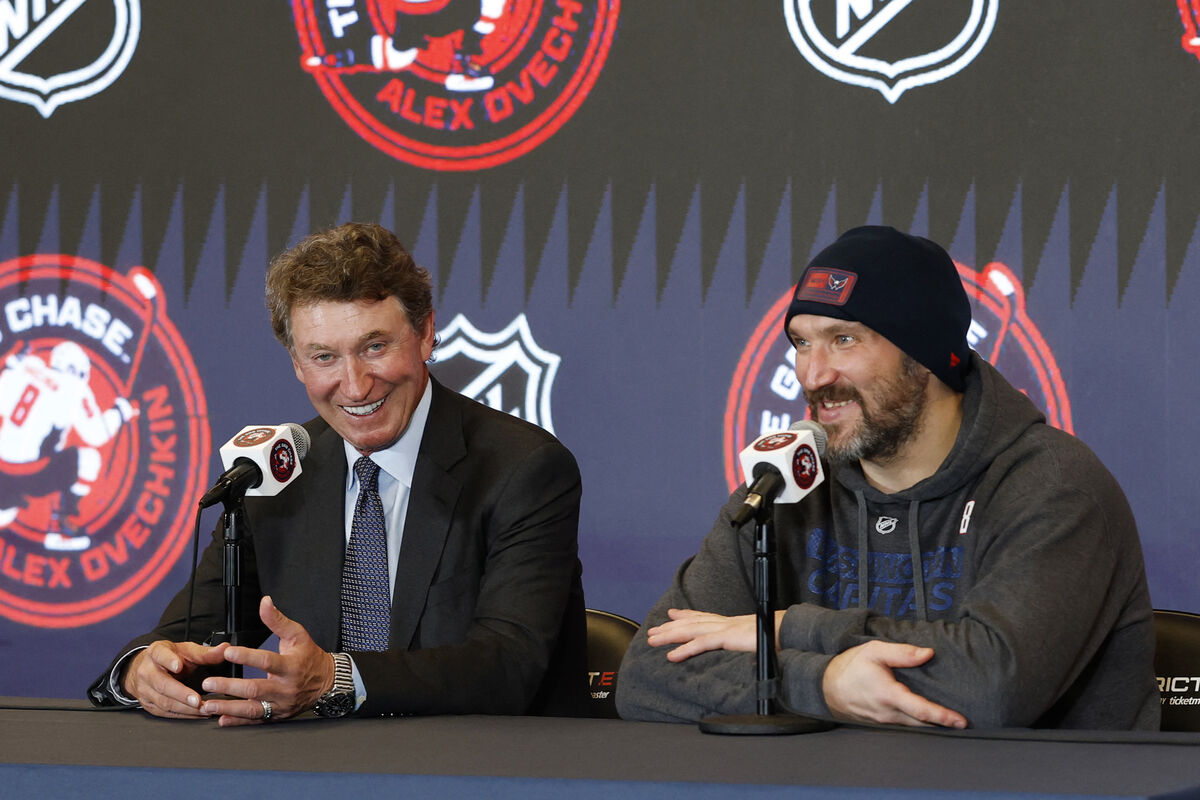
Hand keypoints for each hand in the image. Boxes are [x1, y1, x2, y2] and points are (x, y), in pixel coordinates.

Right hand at [122, 640, 229, 718]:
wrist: (146, 668)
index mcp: (156, 652)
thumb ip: (205, 652)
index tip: (179, 666)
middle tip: (198, 700)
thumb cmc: (169, 657)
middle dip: (181, 694)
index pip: (160, 655)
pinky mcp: (148, 704)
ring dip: (185, 708)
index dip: (169, 661)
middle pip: (162, 684)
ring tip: (203, 709)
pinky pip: (165, 712)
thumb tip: (225, 649)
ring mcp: (144, 689)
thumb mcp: (186, 650)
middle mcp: (147, 671)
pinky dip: (183, 715)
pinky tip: (196, 714)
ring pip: (163, 702)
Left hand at [199, 596, 335, 726]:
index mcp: (291, 666)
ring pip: (253, 709)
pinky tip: (222, 719)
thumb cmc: (310, 657)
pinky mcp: (277, 715)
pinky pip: (256, 720)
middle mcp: (285, 688)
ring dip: (229, 708)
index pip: (267, 661)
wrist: (327, 683)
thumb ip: (277, 620)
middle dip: (229, 686)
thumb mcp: (297, 634)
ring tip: (209, 705)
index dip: (247, 656)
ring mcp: (281, 704)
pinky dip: (238, 721)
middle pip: (255, 688)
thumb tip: (265, 602)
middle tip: (208, 682)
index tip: (228, 652)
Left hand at [645, 608, 784, 661]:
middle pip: (691, 623)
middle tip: (652, 630)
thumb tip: (745, 647)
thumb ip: (746, 642)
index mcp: (732, 623)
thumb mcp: (758, 638)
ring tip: (653, 640)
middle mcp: (725, 623)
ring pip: (690, 631)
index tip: (672, 613)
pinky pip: (702, 644)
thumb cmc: (778, 637)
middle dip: (670, 626)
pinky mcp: (728, 638)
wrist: (792, 632)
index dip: (686, 615)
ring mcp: (725, 629)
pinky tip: (671, 655)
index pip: (704, 617)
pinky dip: (685, 649)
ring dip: (670, 636)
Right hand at [821, 640, 966, 727]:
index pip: (920, 709)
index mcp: (888, 694)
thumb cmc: (851, 666)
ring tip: (950, 722)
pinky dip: (918, 724)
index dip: (942, 716)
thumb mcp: (875, 651)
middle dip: (943, 725)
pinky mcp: (881, 724)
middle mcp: (888, 713)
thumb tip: (928, 654)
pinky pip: (905, 727)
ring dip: (932, 725)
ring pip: (914, 727)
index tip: (961, 721)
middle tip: (963, 723)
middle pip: (922, 724)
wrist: (827, 686)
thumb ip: (902, 653)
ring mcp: (884, 721)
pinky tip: (927, 719)